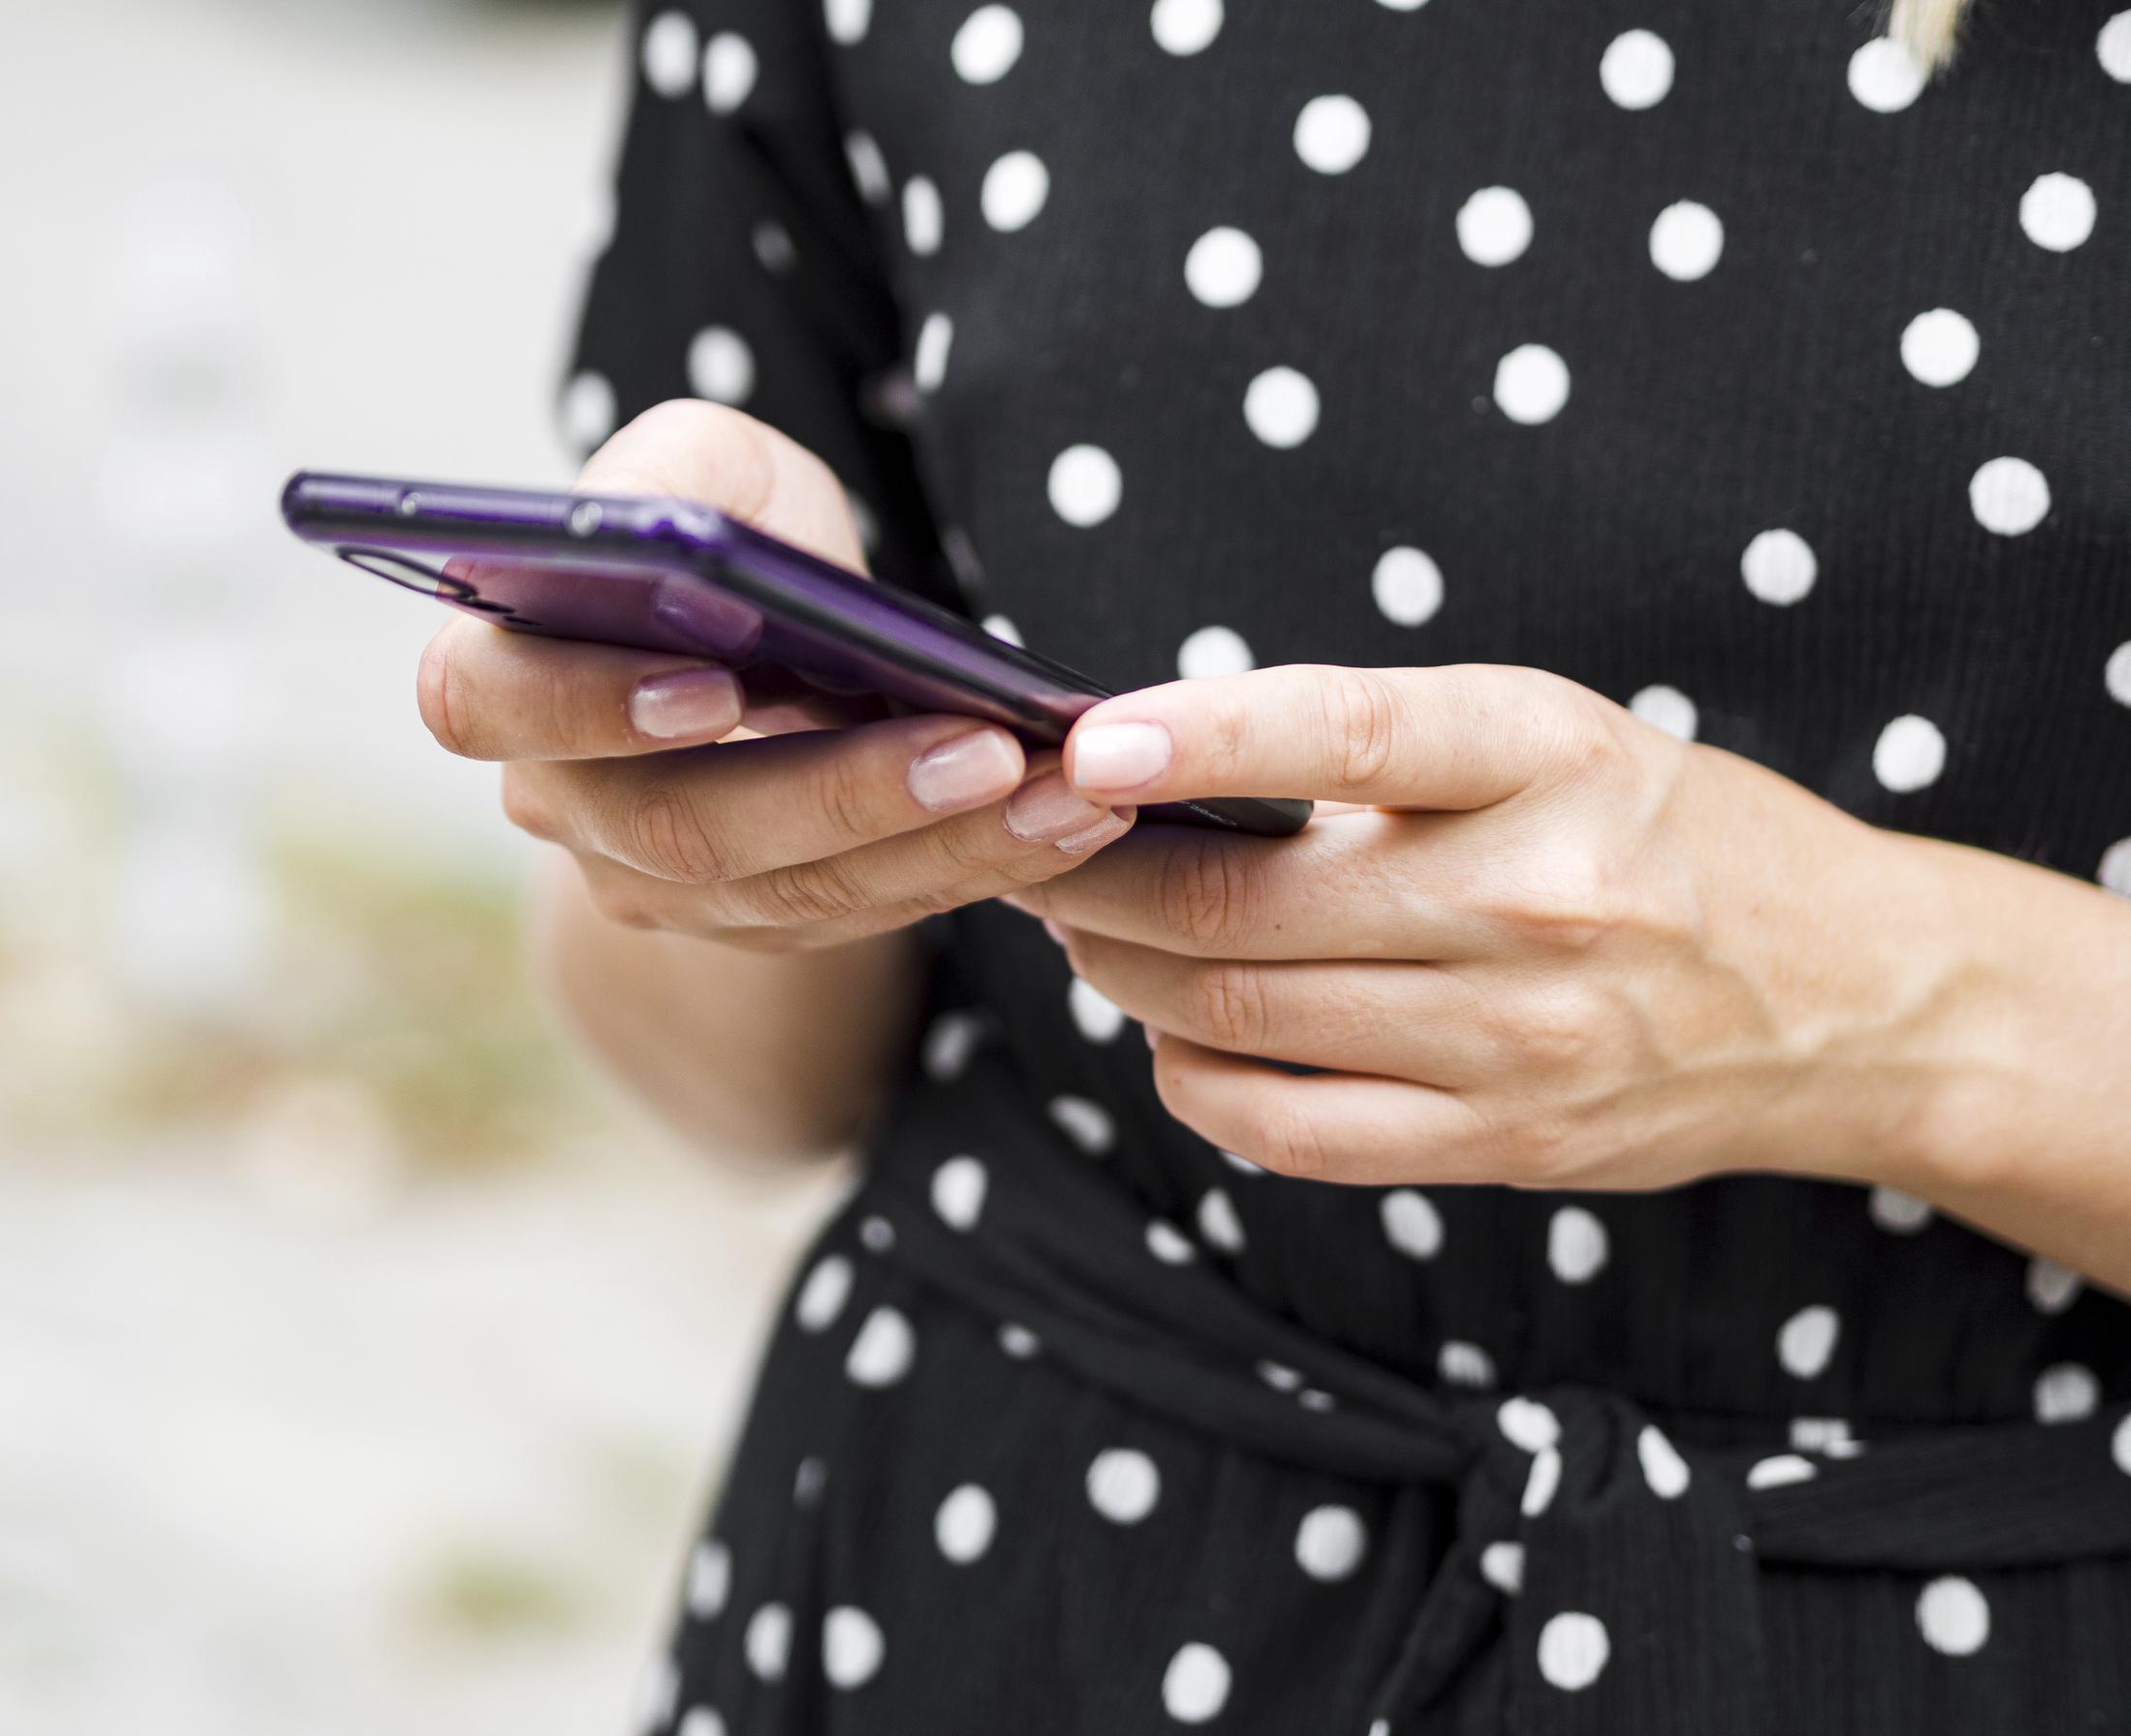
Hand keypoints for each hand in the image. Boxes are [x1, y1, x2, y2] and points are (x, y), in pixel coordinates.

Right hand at [418, 400, 1132, 951]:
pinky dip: (969, 868)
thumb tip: (677, 546)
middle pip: (682, 829)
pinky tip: (1066, 823)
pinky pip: (861, 917)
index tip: (717, 687)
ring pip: (793, 891)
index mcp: (502, 673)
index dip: (590, 707)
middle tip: (983, 751)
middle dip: (844, 793)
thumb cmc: (724, 527)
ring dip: (943, 845)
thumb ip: (673, 480)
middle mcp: (561, 802)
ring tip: (1068, 792)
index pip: (489, 705)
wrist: (755, 636)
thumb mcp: (701, 466)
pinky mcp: (756, 924)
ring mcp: (653, 886)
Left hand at [1014, 662, 2034, 1192]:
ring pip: (1236, 1014)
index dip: (1201, 736)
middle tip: (1028, 842)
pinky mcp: (1502, 1145)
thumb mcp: (1551, 742)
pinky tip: (1172, 1027)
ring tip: (1081, 922)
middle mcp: (1532, 902)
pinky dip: (1192, 1077)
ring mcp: (1516, 1042)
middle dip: (1093, 877)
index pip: (1349, 734)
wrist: (1849, 997)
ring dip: (1120, 967)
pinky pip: (1285, 1130)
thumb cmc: (1663, 837)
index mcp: (1549, 759)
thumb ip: (1376, 754)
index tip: (1084, 735)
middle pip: (1242, 906)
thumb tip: (1150, 775)